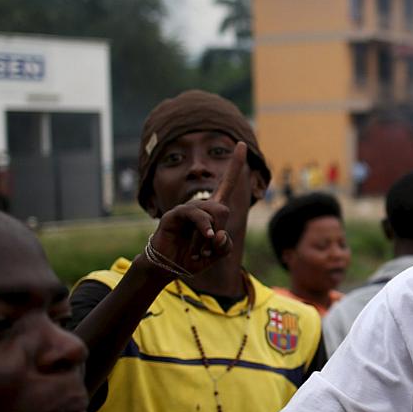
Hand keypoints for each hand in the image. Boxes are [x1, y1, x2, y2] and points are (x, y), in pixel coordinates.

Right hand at [144, 142, 246, 277]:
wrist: (170, 267)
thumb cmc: (193, 257)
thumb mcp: (217, 254)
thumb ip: (225, 245)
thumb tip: (219, 234)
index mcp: (213, 211)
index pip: (226, 183)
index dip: (235, 165)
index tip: (242, 144)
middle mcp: (200, 205)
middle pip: (223, 208)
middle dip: (221, 230)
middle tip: (208, 248)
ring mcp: (186, 208)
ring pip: (211, 213)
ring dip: (209, 237)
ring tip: (199, 250)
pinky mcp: (174, 214)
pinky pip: (196, 215)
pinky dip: (203, 227)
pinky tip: (206, 237)